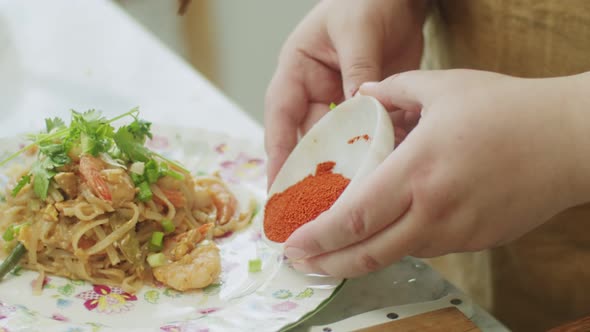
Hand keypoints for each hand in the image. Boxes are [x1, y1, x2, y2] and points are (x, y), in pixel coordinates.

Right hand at [264, 0, 427, 186]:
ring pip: (338, 143)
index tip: (279, 186)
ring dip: (345, 167)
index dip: (278, 153)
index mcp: (297, 72)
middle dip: (311, 172)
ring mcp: (340, 102)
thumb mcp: (357, 33)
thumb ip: (357, 70)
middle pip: (308, 139)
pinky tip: (381, 173)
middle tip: (314, 207)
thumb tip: (360, 112)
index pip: (281, 118)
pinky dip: (373, 152)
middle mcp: (314, 92)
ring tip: (348, 200)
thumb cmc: (364, 2)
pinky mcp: (368, 108)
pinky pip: (366, 136)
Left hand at [284, 69, 589, 276]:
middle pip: (368, 254)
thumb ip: (392, 90)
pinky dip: (398, 242)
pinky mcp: (475, 240)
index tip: (293, 244)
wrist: (571, 141)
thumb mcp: (443, 87)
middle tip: (302, 262)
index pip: (355, 218)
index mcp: (419, 172)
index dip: (318, 238)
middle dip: (328, 263)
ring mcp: (457, 232)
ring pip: (396, 253)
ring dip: (361, 255)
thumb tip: (361, 94)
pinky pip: (425, 246)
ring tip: (337, 247)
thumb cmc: (508, 110)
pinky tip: (388, 229)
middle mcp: (434, 211)